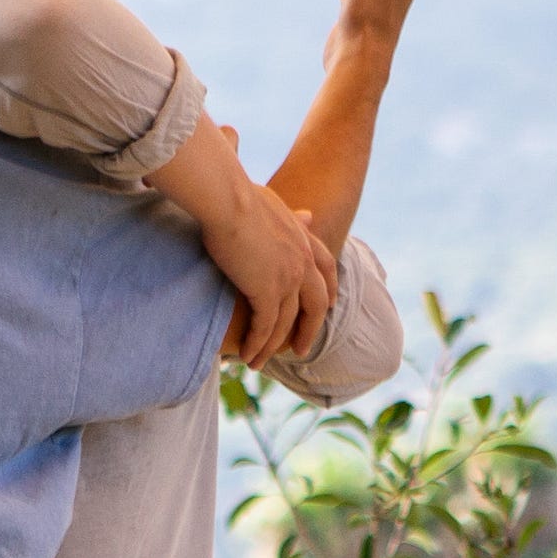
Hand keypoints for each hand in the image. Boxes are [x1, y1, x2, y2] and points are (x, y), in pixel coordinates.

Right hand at [202, 140, 337, 367]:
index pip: (326, 268)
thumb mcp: (274, 203)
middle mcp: (303, 260)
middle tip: (301, 350)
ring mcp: (288, 277)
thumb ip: (292, 216)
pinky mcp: (267, 291)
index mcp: (305, 238)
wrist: (226, 198)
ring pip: (287, 323)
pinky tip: (247, 356)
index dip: (329, 289)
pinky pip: (266, 327)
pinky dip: (257, 344)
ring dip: (273, 347)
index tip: (329, 307)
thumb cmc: (237, 194)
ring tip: (259, 363)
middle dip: (309, 330)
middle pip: (316, 304)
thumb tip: (310, 216)